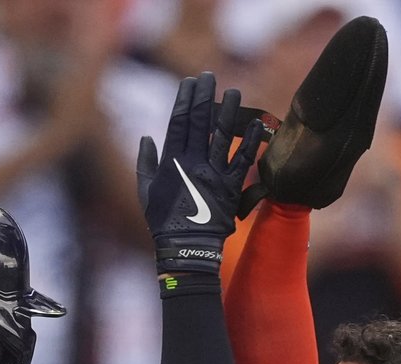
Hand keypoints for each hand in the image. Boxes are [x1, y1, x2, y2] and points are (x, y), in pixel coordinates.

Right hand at [137, 72, 265, 277]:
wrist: (186, 248)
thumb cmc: (162, 222)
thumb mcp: (145, 192)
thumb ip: (145, 163)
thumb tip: (147, 138)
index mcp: (172, 162)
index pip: (178, 122)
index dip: (184, 100)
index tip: (189, 82)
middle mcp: (193, 163)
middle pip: (200, 122)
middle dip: (204, 97)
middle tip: (208, 77)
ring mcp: (214, 173)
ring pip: (223, 135)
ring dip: (229, 111)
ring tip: (233, 91)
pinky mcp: (231, 187)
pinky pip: (242, 160)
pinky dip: (250, 141)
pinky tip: (255, 123)